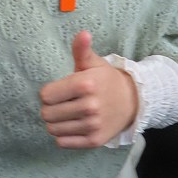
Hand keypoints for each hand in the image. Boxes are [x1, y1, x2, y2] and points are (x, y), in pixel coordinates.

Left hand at [39, 30, 137, 148]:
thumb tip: (83, 34)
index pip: (46, 96)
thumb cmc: (106, 80)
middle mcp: (89, 106)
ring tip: (68, 114)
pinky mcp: (94, 140)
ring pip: (53, 129)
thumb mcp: (94, 63)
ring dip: (56, 122)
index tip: (60, 91)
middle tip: (63, 103)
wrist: (132, 101)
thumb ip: (82, 50)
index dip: (49, 93)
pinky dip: (64, 136)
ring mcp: (92, 125)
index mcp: (85, 84)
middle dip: (51, 108)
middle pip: (47, 114)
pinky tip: (73, 126)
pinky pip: (63, 143)